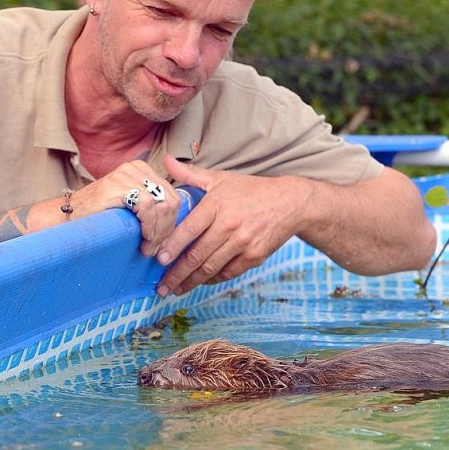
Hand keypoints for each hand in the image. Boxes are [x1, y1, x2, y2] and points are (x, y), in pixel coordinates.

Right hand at [82, 160, 179, 256]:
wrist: (66, 215)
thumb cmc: (97, 215)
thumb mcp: (129, 206)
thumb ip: (150, 209)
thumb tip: (172, 228)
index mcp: (142, 171)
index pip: (172, 196)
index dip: (171, 222)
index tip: (162, 241)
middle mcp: (136, 168)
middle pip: (171, 200)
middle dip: (167, 228)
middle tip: (156, 248)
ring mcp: (127, 175)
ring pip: (162, 204)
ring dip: (159, 231)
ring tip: (149, 247)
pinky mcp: (119, 185)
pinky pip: (147, 207)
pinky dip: (149, 226)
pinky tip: (143, 238)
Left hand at [157, 155, 298, 295]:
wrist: (291, 203)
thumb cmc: (251, 190)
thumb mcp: (221, 178)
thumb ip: (190, 174)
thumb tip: (165, 160)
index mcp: (218, 204)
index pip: (190, 229)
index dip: (172, 246)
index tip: (157, 259)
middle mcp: (230, 225)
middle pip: (197, 254)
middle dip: (177, 273)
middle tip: (161, 287)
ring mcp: (244, 243)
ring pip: (211, 267)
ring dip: (191, 281)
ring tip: (176, 289)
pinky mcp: (255, 256)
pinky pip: (228, 272)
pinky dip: (212, 279)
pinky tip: (200, 281)